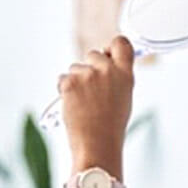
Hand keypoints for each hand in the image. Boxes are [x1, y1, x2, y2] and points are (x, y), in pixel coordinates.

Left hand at [57, 35, 134, 165]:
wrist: (97, 144)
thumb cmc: (110, 126)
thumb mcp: (124, 97)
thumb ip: (117, 77)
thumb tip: (107, 64)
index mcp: (125, 74)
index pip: (121, 43)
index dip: (111, 47)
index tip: (108, 54)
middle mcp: (107, 70)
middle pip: (93, 54)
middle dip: (89, 68)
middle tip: (91, 91)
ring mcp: (88, 75)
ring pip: (75, 67)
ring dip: (76, 81)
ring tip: (84, 104)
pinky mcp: (70, 82)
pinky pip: (63, 79)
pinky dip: (64, 90)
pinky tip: (74, 105)